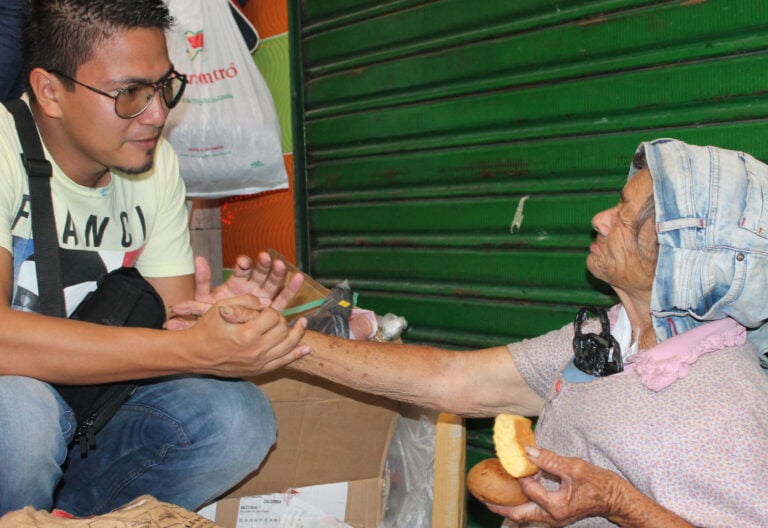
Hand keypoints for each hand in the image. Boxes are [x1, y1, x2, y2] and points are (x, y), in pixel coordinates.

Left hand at [167, 253, 304, 328]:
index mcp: (235, 282)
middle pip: (258, 271)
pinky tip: (299, 277)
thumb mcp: (204, 313)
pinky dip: (291, 287)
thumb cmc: (216, 321)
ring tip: (281, 265)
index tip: (245, 261)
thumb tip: (173, 310)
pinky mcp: (273, 306)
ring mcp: (264, 293)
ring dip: (277, 272)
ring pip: (272, 280)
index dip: (243, 264)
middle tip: (265, 258)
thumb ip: (192, 308)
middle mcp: (251, 285)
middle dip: (262, 264)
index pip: (240, 269)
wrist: (231, 334)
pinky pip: (283, 296)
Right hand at [185, 295, 309, 376]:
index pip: (272, 316)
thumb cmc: (207, 328)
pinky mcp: (258, 370)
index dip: (271, 309)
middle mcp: (255, 350)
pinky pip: (283, 362)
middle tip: (276, 315)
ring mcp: (258, 362)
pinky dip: (296, 354)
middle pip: (282, 330)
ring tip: (303, 323)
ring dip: (298, 333)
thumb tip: (268, 302)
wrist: (195, 354)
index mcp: (246, 333)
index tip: (263, 308)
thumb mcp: (222, 307)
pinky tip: (306, 347)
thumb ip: (246, 300)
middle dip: (282, 319)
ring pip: (288, 346)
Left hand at [485, 446, 625, 526]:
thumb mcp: (575, 467)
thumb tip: (527, 452)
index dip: (520, 472)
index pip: (528, 488)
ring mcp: (553, 518)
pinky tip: (515, 492)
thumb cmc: (599, 484)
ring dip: (509, 506)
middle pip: (517, 515)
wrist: (615, 498)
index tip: (515, 458)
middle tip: (482, 496)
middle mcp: (552, 517)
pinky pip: (532, 511)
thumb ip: (550, 460)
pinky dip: (521, 503)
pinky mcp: (555, 515)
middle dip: (499, 507)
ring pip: (524, 516)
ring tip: (493, 496)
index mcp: (555, 507)